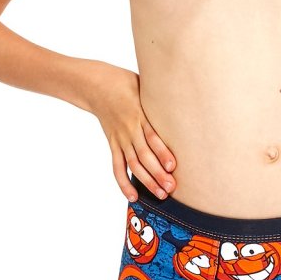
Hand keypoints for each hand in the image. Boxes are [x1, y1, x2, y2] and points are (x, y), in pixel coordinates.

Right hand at [84, 61, 176, 203]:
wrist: (96, 85)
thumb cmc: (126, 83)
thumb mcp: (146, 86)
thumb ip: (161, 99)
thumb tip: (184, 100)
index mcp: (139, 114)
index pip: (152, 137)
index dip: (162, 152)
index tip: (173, 166)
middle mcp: (129, 129)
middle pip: (144, 155)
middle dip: (158, 173)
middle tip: (171, 188)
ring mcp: (120, 138)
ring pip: (133, 164)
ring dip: (146, 181)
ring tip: (160, 195)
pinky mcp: (113, 143)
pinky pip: (117, 166)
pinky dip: (124, 182)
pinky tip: (134, 196)